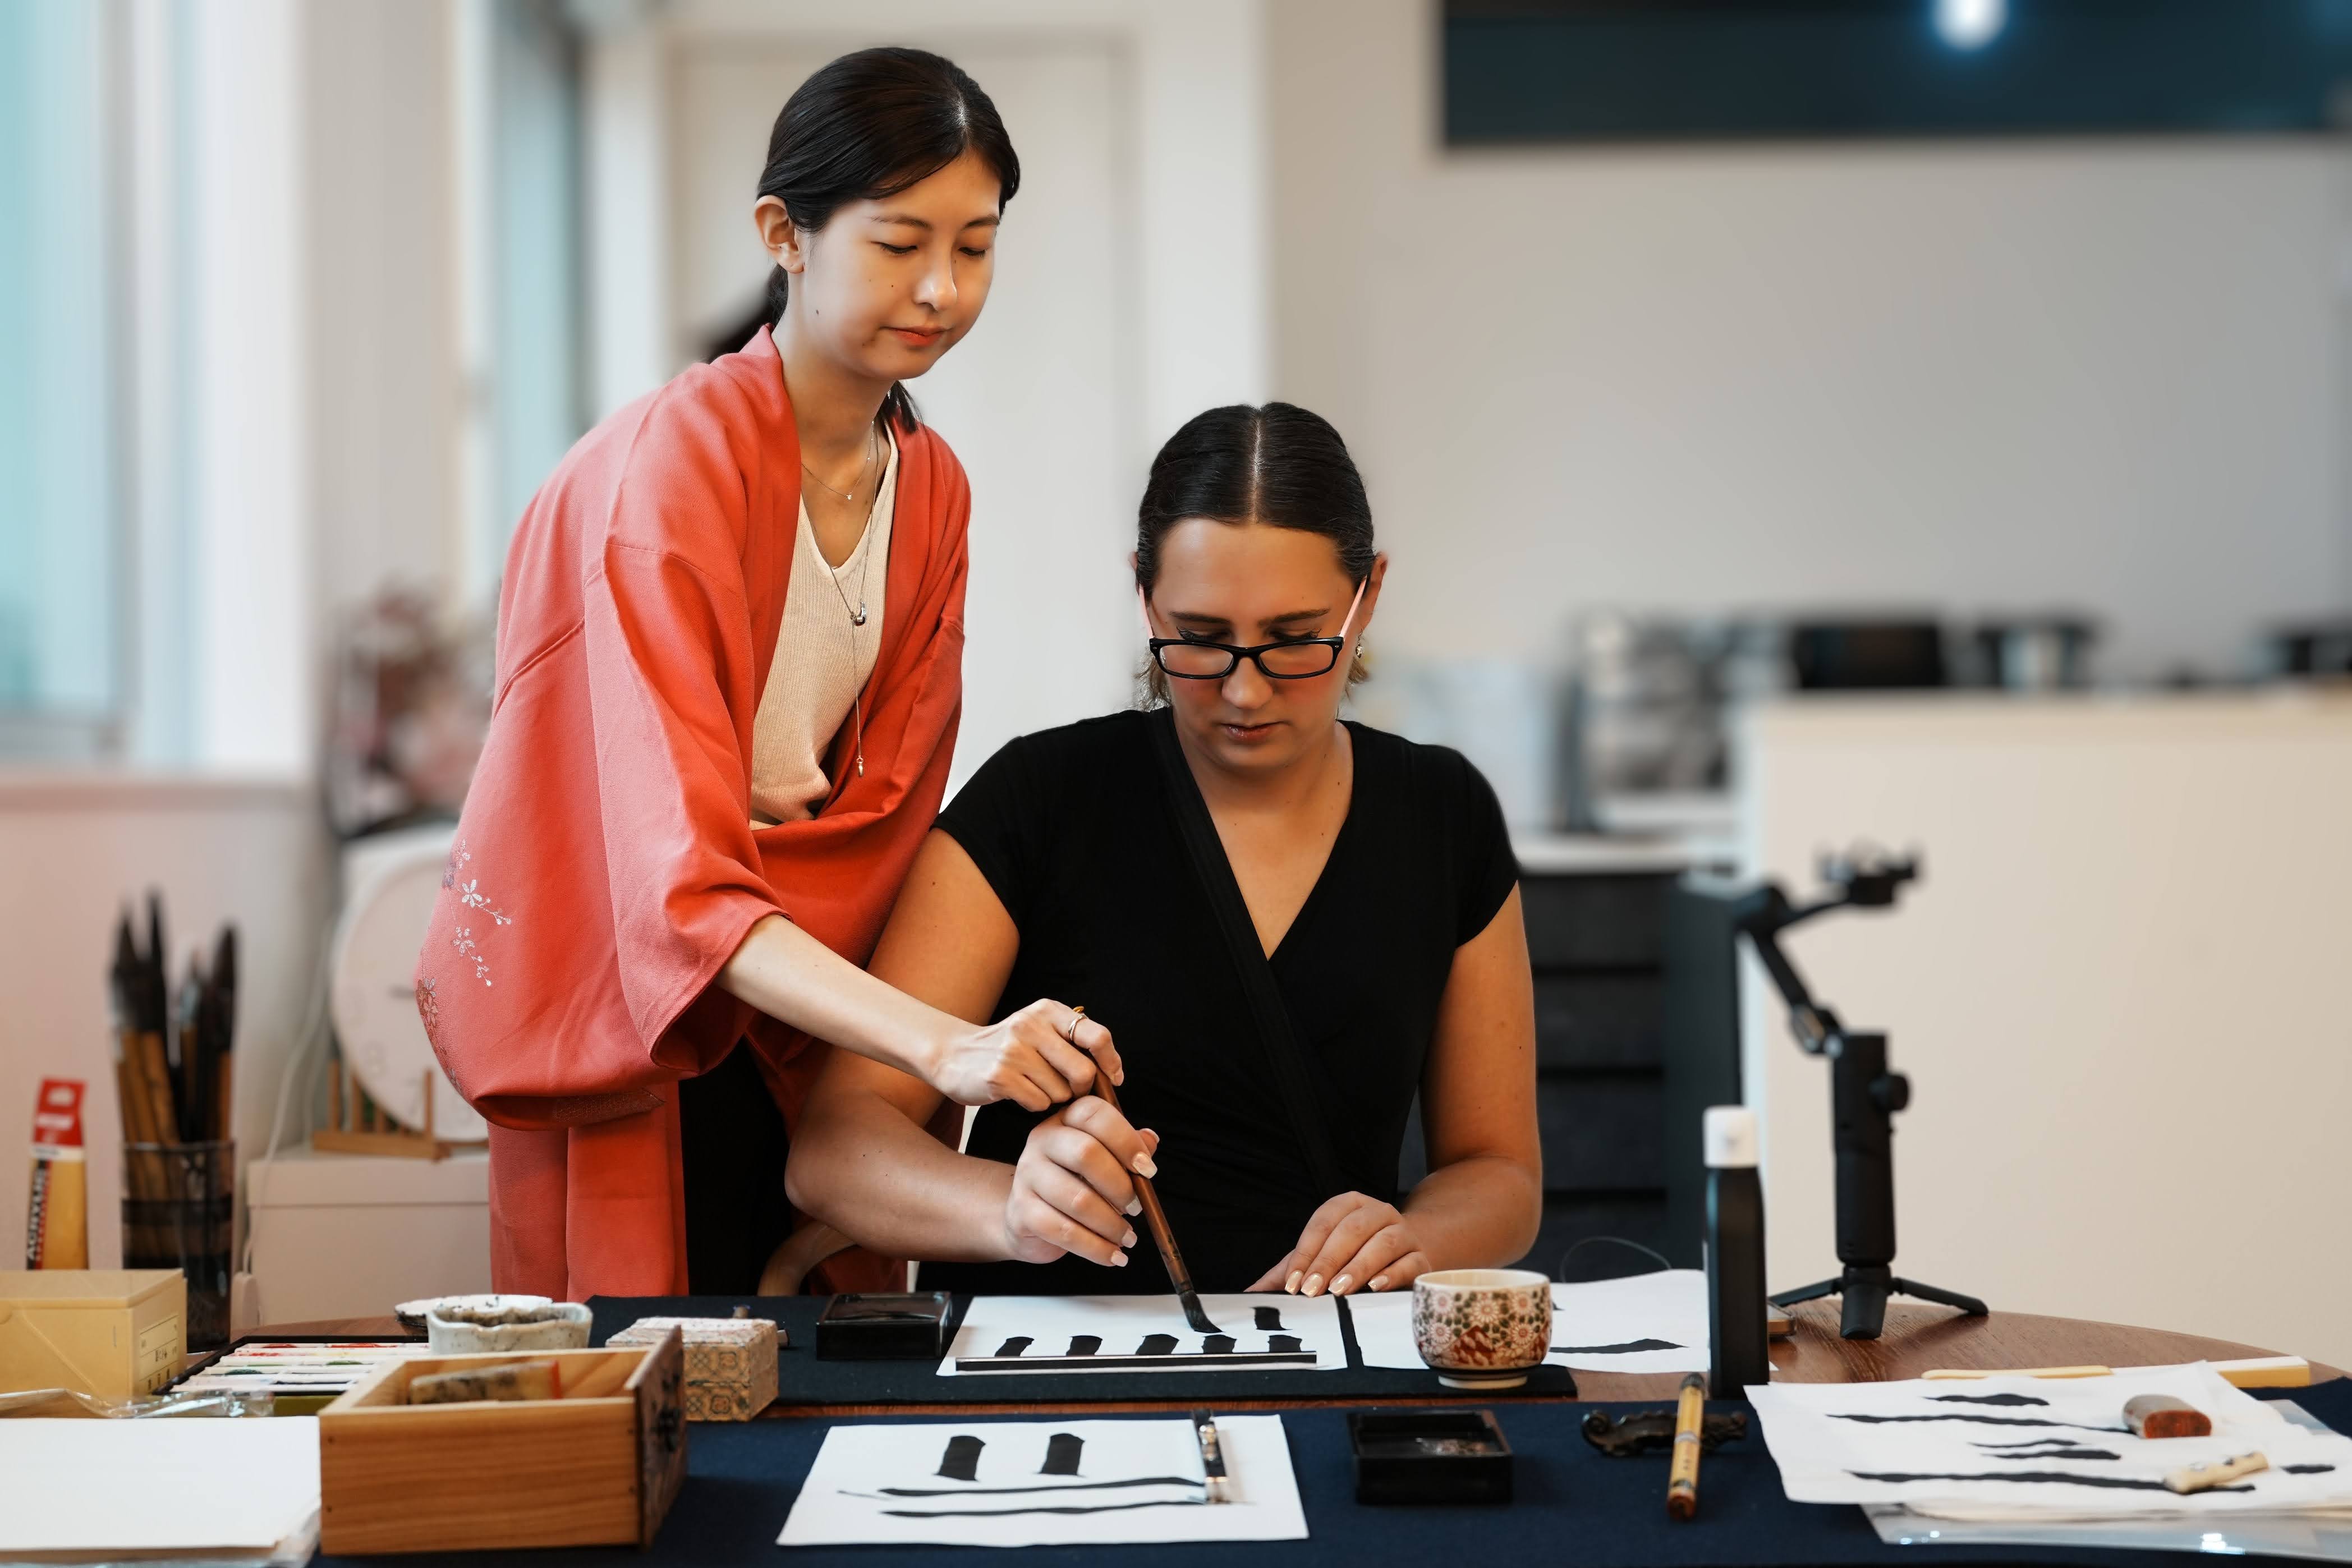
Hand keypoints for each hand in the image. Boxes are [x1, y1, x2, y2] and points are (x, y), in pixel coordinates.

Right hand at [925, 999, 1122, 1109]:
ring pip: (1061, 1091)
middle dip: (1081, 1088)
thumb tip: (1112, 1070)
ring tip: (1033, 1085)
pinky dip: (1034, 1104)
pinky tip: (1019, 1093)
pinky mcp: (999, 1076)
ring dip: (1053, 1097)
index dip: (1111, 1061)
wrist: (953, 1055)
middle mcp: (1030, 1026)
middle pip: (1084, 1071)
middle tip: (1068, 1089)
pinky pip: (1038, 1103)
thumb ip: (1071, 1039)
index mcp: (1047, 1010)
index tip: (1114, 1076)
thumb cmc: (1008, 1047)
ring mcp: (1013, 1051)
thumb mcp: (1038, 1028)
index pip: (1097, 1036)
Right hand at [1001, 1097, 1162, 1266]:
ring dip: (1111, 1224)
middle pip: (1086, 1153)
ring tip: (1128, 1237)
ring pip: (1077, 1199)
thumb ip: (1126, 1148)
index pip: (1094, 1114)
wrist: (1029, 1217)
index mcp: (1065, 1120)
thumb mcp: (1102, 1159)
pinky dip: (1095, 1248)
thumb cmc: (1075, 1182)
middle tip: (1137, 1208)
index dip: (1126, 1139)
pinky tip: (1113, 1256)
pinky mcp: (1021, 1211)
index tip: (1148, 1169)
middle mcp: (1041, 1140)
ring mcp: (1027, 1175)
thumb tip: (1150, 1141)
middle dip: (1120, 1185)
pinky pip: (1063, 1232)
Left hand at [1247, 1192, 1429, 1296]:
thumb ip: (1289, 1271)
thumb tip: (1251, 1293)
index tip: (1292, 1284)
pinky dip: (1392, 1274)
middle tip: (1311, 1290)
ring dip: (1359, 1266)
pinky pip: (1409, 1262)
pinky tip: (1375, 1287)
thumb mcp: (1321, 1256)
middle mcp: (1378, 1212)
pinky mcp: (1422, 1257)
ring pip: (1382, 1244)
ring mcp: (1403, 1233)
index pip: (1324, 1222)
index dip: (1306, 1252)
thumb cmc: (1356, 1253)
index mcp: (1349, 1204)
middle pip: (1352, 1230)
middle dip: (1328, 1261)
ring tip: (1339, 1289)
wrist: (1410, 1250)